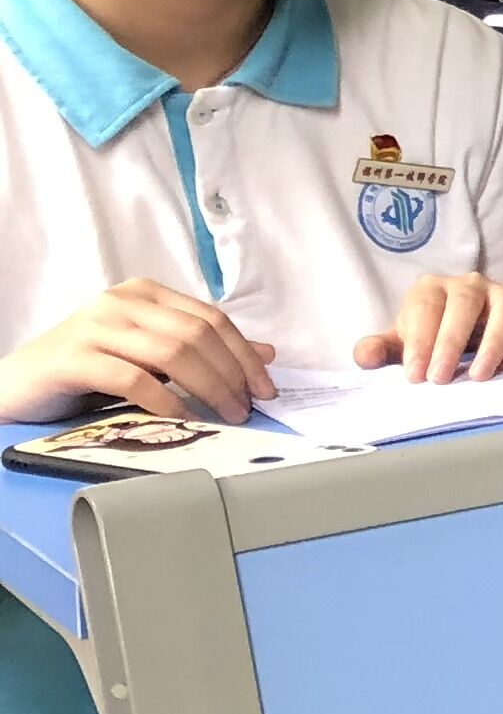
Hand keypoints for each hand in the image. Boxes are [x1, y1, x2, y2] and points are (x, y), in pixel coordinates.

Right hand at [1, 282, 275, 423]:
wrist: (16, 384)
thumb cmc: (85, 369)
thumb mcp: (148, 355)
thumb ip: (200, 350)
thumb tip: (266, 353)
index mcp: (144, 294)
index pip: (211, 319)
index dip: (245, 353)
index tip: (266, 387)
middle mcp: (121, 302)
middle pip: (197, 335)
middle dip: (232, 374)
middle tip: (248, 407)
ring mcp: (95, 327)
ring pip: (172, 353)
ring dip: (208, 388)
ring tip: (226, 414)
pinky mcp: (73, 358)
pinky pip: (133, 379)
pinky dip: (165, 401)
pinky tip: (182, 419)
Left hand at [353, 274, 502, 383]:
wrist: (467, 332)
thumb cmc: (431, 339)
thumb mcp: (401, 346)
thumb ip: (379, 351)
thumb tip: (366, 358)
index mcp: (432, 289)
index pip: (426, 307)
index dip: (420, 341)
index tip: (415, 376)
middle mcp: (470, 283)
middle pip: (465, 302)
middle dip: (452, 342)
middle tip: (441, 379)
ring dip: (494, 342)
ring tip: (479, 376)